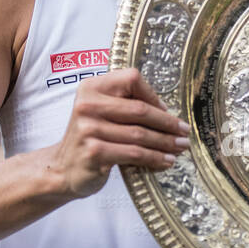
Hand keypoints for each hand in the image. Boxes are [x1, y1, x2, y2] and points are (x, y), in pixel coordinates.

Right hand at [48, 68, 190, 197]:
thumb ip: (124, 104)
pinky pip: (134, 154)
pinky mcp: (94, 152)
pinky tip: (166, 160)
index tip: (167, 111)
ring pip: (140, 134)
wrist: (64, 167)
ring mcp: (89, 129)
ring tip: (180, 146)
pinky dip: (155, 158)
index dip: (154, 95)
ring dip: (166, 142)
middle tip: (184, 131)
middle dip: (167, 123)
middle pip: (139, 110)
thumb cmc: (90, 138)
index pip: (131, 79)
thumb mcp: (100, 112)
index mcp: (91, 87)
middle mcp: (87, 105)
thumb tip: (166, 110)